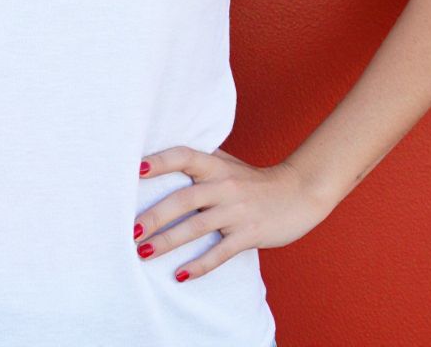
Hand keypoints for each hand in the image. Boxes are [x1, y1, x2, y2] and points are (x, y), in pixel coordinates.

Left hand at [133, 146, 332, 281]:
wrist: (300, 192)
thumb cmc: (254, 179)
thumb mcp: (228, 163)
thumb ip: (201, 161)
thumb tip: (161, 157)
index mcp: (216, 164)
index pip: (184, 156)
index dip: (161, 161)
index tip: (136, 170)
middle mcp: (224, 185)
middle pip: (184, 199)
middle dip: (155, 216)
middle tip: (130, 231)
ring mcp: (236, 211)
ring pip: (197, 227)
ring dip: (168, 242)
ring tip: (143, 253)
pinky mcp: (249, 234)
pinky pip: (220, 252)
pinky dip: (200, 265)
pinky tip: (180, 275)